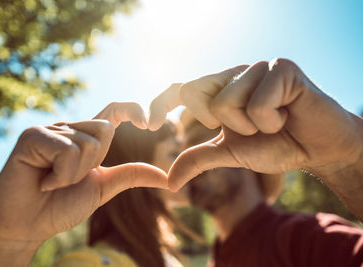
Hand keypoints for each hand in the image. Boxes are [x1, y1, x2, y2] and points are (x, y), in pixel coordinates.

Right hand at [0, 103, 166, 254]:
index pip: (113, 112)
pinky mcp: (32, 136)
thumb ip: (131, 175)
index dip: (132, 110)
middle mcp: (68, 128)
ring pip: (87, 144)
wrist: (27, 226)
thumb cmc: (61, 205)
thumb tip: (167, 178)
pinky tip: (43, 181)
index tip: (148, 124)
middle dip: (93, 164)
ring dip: (74, 175)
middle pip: (105, 130)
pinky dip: (60, 175)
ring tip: (52, 182)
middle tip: (68, 178)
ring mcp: (49, 129)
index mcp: (85, 138)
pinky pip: (67, 151)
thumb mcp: (103, 188)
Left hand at [149, 59, 362, 214]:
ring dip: (251, 126)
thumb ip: (199, 160)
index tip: (149, 124)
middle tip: (250, 128)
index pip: (182, 89)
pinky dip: (271, 122)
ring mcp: (257, 67)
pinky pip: (256, 104)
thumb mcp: (230, 154)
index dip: (161, 102)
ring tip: (273, 121)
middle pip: (195, 94)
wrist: (317, 149)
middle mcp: (234, 75)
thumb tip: (168, 182)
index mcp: (221, 91)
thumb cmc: (275, 146)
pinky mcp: (281, 67)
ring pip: (225, 102)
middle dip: (220, 123)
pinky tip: (287, 114)